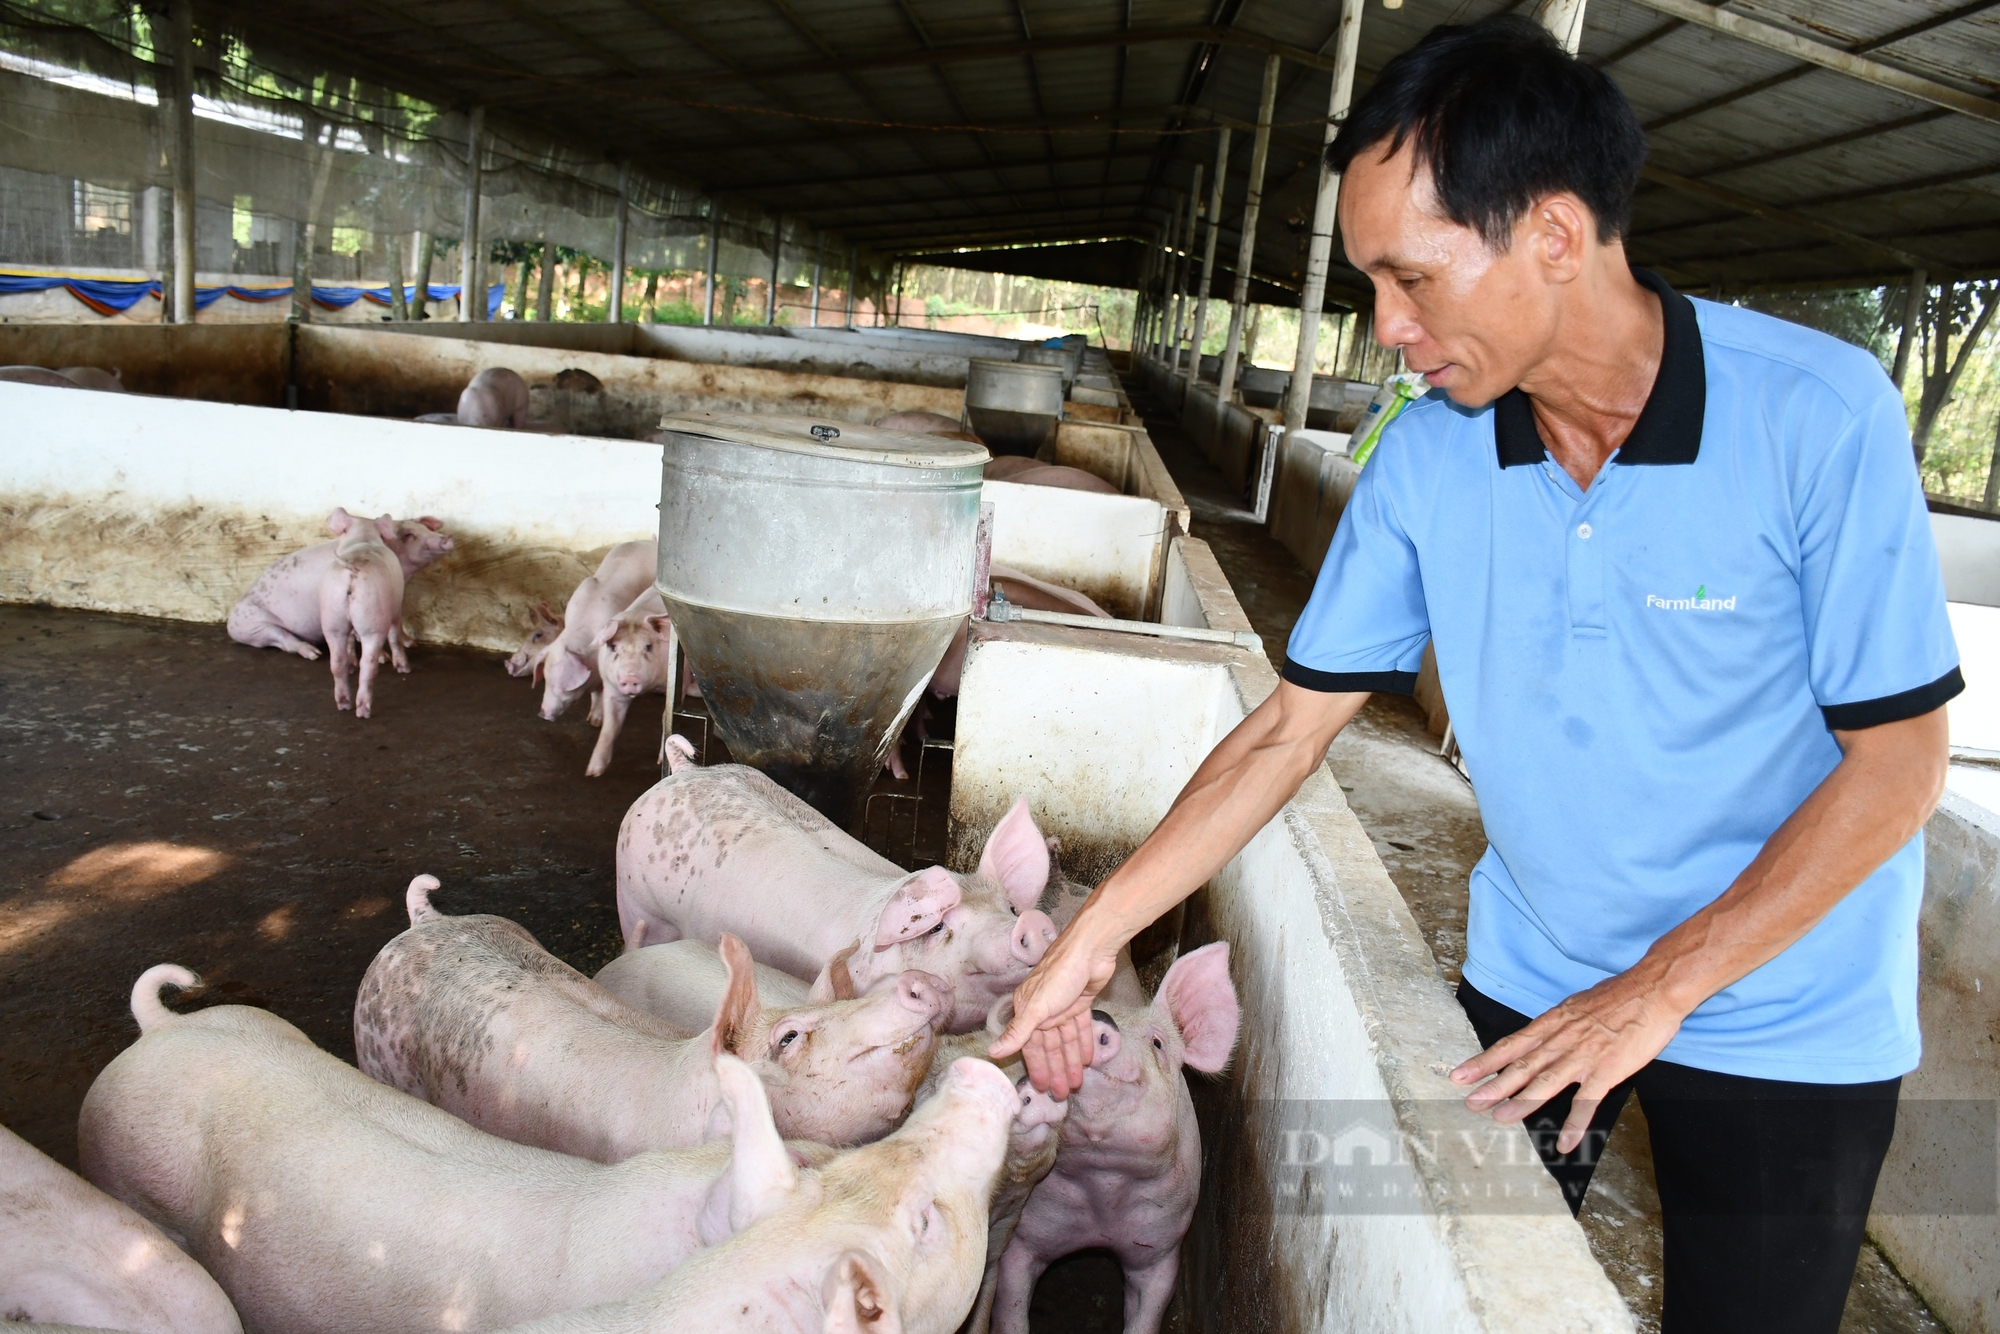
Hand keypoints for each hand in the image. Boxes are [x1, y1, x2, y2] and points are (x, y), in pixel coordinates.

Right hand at [988, 919, 1120, 1098]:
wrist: (1091, 949)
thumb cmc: (1060, 975)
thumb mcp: (1036, 1007)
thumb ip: (1017, 1032)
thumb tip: (992, 1052)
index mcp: (1028, 1010)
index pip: (1031, 1046)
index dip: (1036, 1067)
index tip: (1041, 1088)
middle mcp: (1043, 1009)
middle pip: (1050, 1046)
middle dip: (1056, 1069)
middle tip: (1062, 1094)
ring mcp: (1063, 1005)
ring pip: (1066, 1040)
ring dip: (1072, 1061)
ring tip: (1077, 1083)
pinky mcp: (1081, 1001)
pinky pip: (1081, 1028)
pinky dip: (1084, 1043)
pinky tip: (1089, 1060)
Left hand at [1450, 968, 1687, 1152]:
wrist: (1653, 989)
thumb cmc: (1617, 997)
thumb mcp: (1576, 1005)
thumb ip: (1558, 1025)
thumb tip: (1541, 1036)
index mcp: (1553, 1023)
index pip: (1511, 1045)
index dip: (1484, 1061)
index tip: (1460, 1075)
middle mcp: (1562, 1039)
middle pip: (1521, 1066)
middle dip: (1493, 1085)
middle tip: (1470, 1103)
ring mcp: (1583, 1056)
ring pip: (1545, 1082)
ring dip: (1521, 1102)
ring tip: (1499, 1119)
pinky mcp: (1607, 1070)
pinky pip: (1587, 1103)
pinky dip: (1574, 1125)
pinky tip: (1563, 1144)